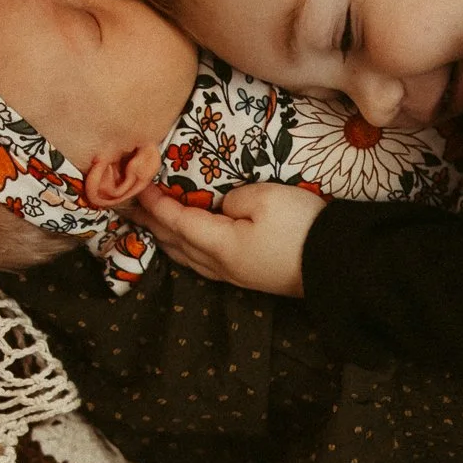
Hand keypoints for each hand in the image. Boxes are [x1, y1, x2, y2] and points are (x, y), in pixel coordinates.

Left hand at [136, 181, 324, 297]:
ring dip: (164, 238)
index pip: (175, 220)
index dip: (155, 203)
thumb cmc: (300, 226)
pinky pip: (201, 262)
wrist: (335, 264)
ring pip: (186, 256)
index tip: (137, 185)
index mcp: (218, 244)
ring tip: (149, 225)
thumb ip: (234, 198)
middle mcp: (218, 264)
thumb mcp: (265, 198)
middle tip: (127, 206)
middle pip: (174, 242)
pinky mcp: (247, 277)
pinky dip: (183, 248)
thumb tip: (223, 206)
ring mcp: (233, 274)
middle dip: (150, 223)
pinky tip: (184, 245)